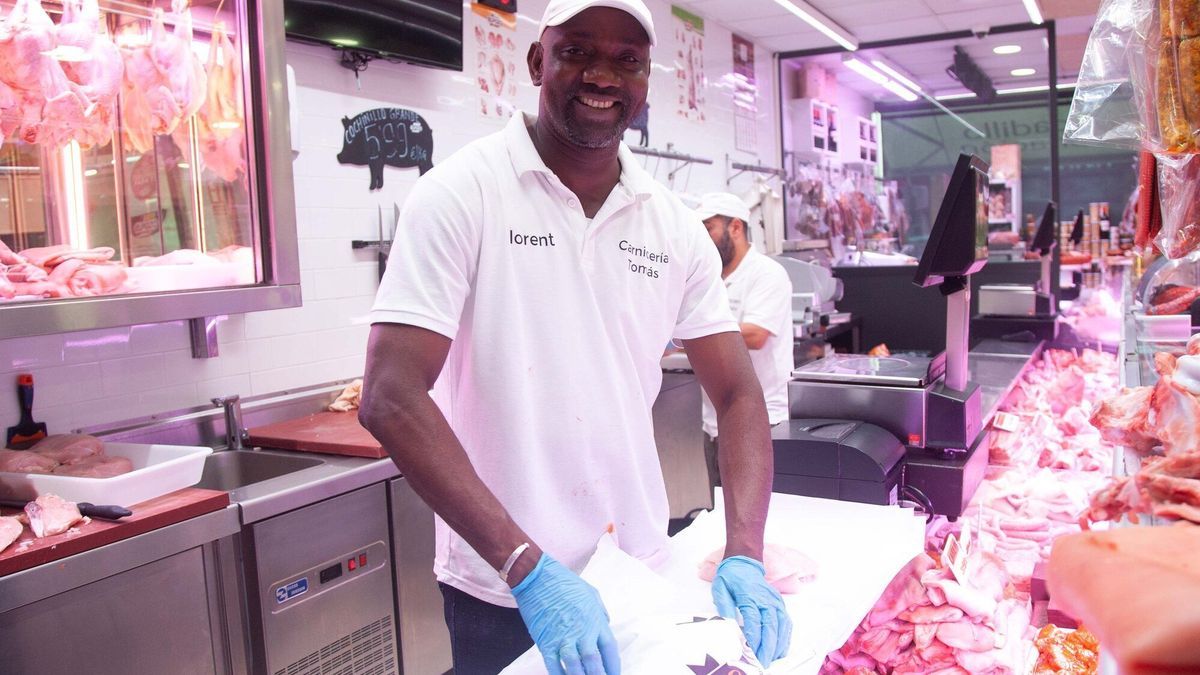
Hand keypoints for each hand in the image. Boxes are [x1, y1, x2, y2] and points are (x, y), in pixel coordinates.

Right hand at [511, 553, 620, 674]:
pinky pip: (554, 665)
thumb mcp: (591, 593)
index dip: (613, 666)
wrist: (537, 576)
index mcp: (596, 620)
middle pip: (594, 662)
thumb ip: (601, 612)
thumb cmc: (564, 582)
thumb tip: (606, 625)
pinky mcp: (545, 641)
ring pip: (575, 667)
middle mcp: (582, 631)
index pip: (610, 649)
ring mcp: (563, 638)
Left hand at [711, 556, 791, 665]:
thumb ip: (724, 607)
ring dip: (778, 645)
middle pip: (771, 626)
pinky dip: (785, 638)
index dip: (754, 638)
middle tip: (763, 663)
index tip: (751, 653)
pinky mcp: (780, 604)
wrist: (744, 562)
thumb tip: (728, 625)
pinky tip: (780, 649)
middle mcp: (766, 599)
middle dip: (768, 647)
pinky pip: (786, 623)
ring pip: (782, 626)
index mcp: (749, 595)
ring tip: (772, 659)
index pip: (754, 620)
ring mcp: (775, 602)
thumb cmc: (731, 577)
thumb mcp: (720, 589)